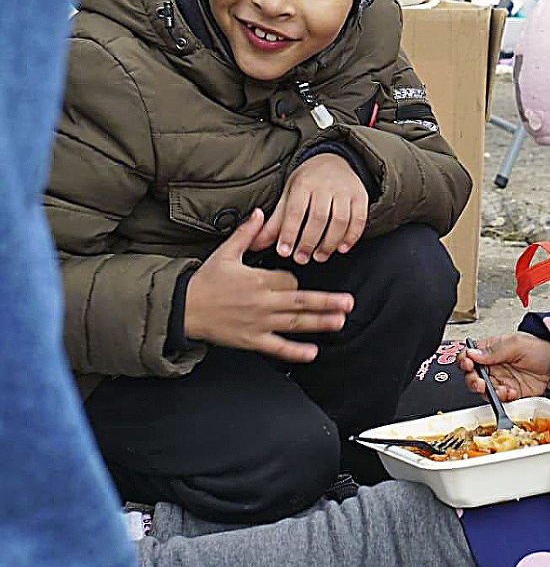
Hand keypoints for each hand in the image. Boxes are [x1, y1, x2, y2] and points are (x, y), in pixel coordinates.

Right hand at [185, 209, 352, 360]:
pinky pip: (277, 347)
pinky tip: (312, 353)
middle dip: (326, 302)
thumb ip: (247, 233)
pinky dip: (295, 351)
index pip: (290, 279)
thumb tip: (260, 213)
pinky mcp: (251, 340)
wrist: (184, 308)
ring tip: (339, 321)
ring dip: (319, 323)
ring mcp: (258, 323)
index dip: (296, 279)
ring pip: (295, 323)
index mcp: (258, 279)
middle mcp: (262, 302)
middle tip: (348, 303)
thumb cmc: (205, 281)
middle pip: (301, 301)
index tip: (294, 280)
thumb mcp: (225, 252)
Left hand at [250, 154, 368, 263]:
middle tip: (301, 259)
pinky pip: (359, 219)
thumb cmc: (307, 184)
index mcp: (303, 184)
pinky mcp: (361, 196)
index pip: (296, 211)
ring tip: (320, 257)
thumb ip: (275, 223)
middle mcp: (325, 185)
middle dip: (309, 242)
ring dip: (330, 242)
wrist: (332, 161)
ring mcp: (345, 190)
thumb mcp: (288, 197)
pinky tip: (341, 248)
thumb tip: (255, 245)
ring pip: (340, 220)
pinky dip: (351, 236)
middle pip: (318, 218)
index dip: (290, 233)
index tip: (284, 252)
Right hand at [457, 333, 549, 401]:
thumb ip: (494, 350)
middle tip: (478, 381)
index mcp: (492, 349)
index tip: (468, 364)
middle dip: (472, 380)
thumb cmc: (542, 348)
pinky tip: (509, 392)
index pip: (471, 355)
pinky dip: (501, 398)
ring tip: (496, 388)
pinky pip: (499, 399)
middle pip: (473, 375)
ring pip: (484, 390)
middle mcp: (494, 365)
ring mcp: (502, 380)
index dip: (466, 360)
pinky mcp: (512, 393)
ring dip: (486, 391)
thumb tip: (473, 354)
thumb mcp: (517, 343)